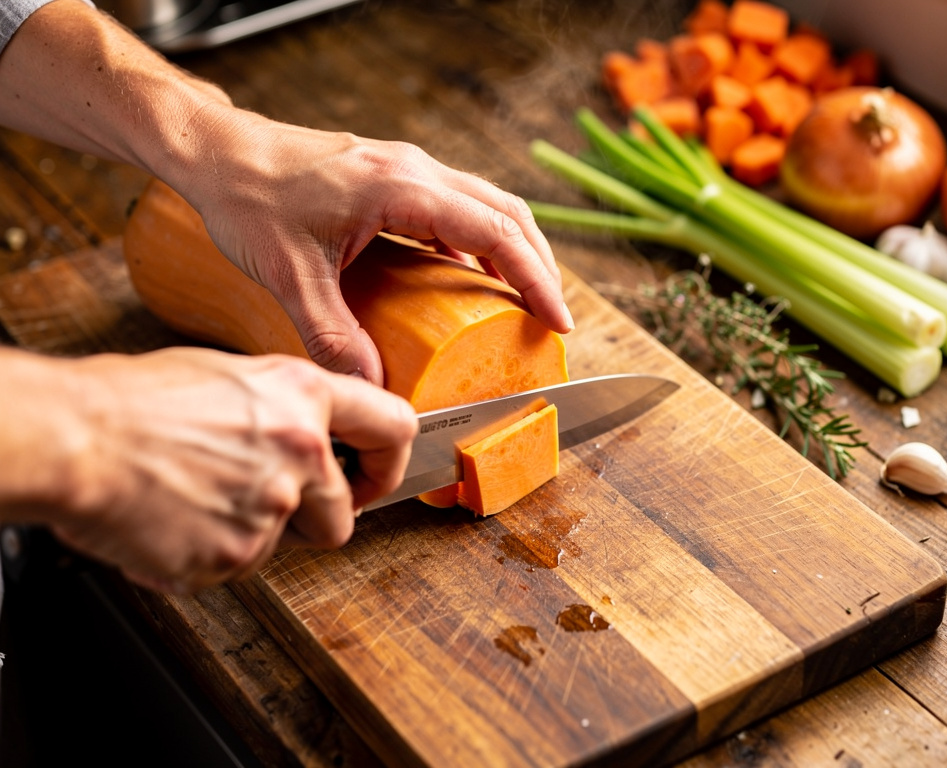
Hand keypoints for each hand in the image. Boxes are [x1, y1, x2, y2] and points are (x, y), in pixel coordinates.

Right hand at [46, 348, 416, 593]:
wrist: (77, 439)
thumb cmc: (134, 402)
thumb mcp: (228, 377)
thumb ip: (281, 409)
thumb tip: (299, 432)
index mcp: (302, 397)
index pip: (391, 426)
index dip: (389, 460)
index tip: (377, 477)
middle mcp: (301, 450)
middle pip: (341, 514)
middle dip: (310, 518)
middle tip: (262, 502)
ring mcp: (273, 506)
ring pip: (284, 543)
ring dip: (254, 534)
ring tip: (201, 500)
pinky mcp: (238, 553)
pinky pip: (240, 565)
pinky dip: (213, 555)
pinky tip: (179, 521)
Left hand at [173, 110, 573, 382]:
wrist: (219, 152)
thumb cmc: (248, 198)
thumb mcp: (290, 274)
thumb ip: (332, 335)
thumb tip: (373, 387)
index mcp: (401, 187)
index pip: (494, 230)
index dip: (534, 278)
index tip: (556, 319)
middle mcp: (414, 169)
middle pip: (507, 212)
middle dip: (539, 265)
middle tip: (551, 316)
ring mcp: (406, 168)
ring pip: (487, 204)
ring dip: (516, 248)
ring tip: (525, 298)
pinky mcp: (393, 176)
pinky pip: (457, 206)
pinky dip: (479, 240)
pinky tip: (469, 275)